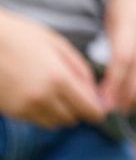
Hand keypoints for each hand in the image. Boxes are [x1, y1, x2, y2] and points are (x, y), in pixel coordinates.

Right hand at [0, 10, 105, 127]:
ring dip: (60, 113)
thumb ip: (80, 69)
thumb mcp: (58, 45)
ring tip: (56, 93)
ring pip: (53, 123)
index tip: (100, 109)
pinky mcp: (11, 111)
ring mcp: (24, 107)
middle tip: (76, 96)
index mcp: (59, 79)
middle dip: (77, 110)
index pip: (87, 109)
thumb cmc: (22, 37)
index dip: (97, 112)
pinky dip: (42, 113)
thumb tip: (94, 92)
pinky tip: (38, 94)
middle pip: (71, 119)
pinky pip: (35, 120)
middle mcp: (42, 98)